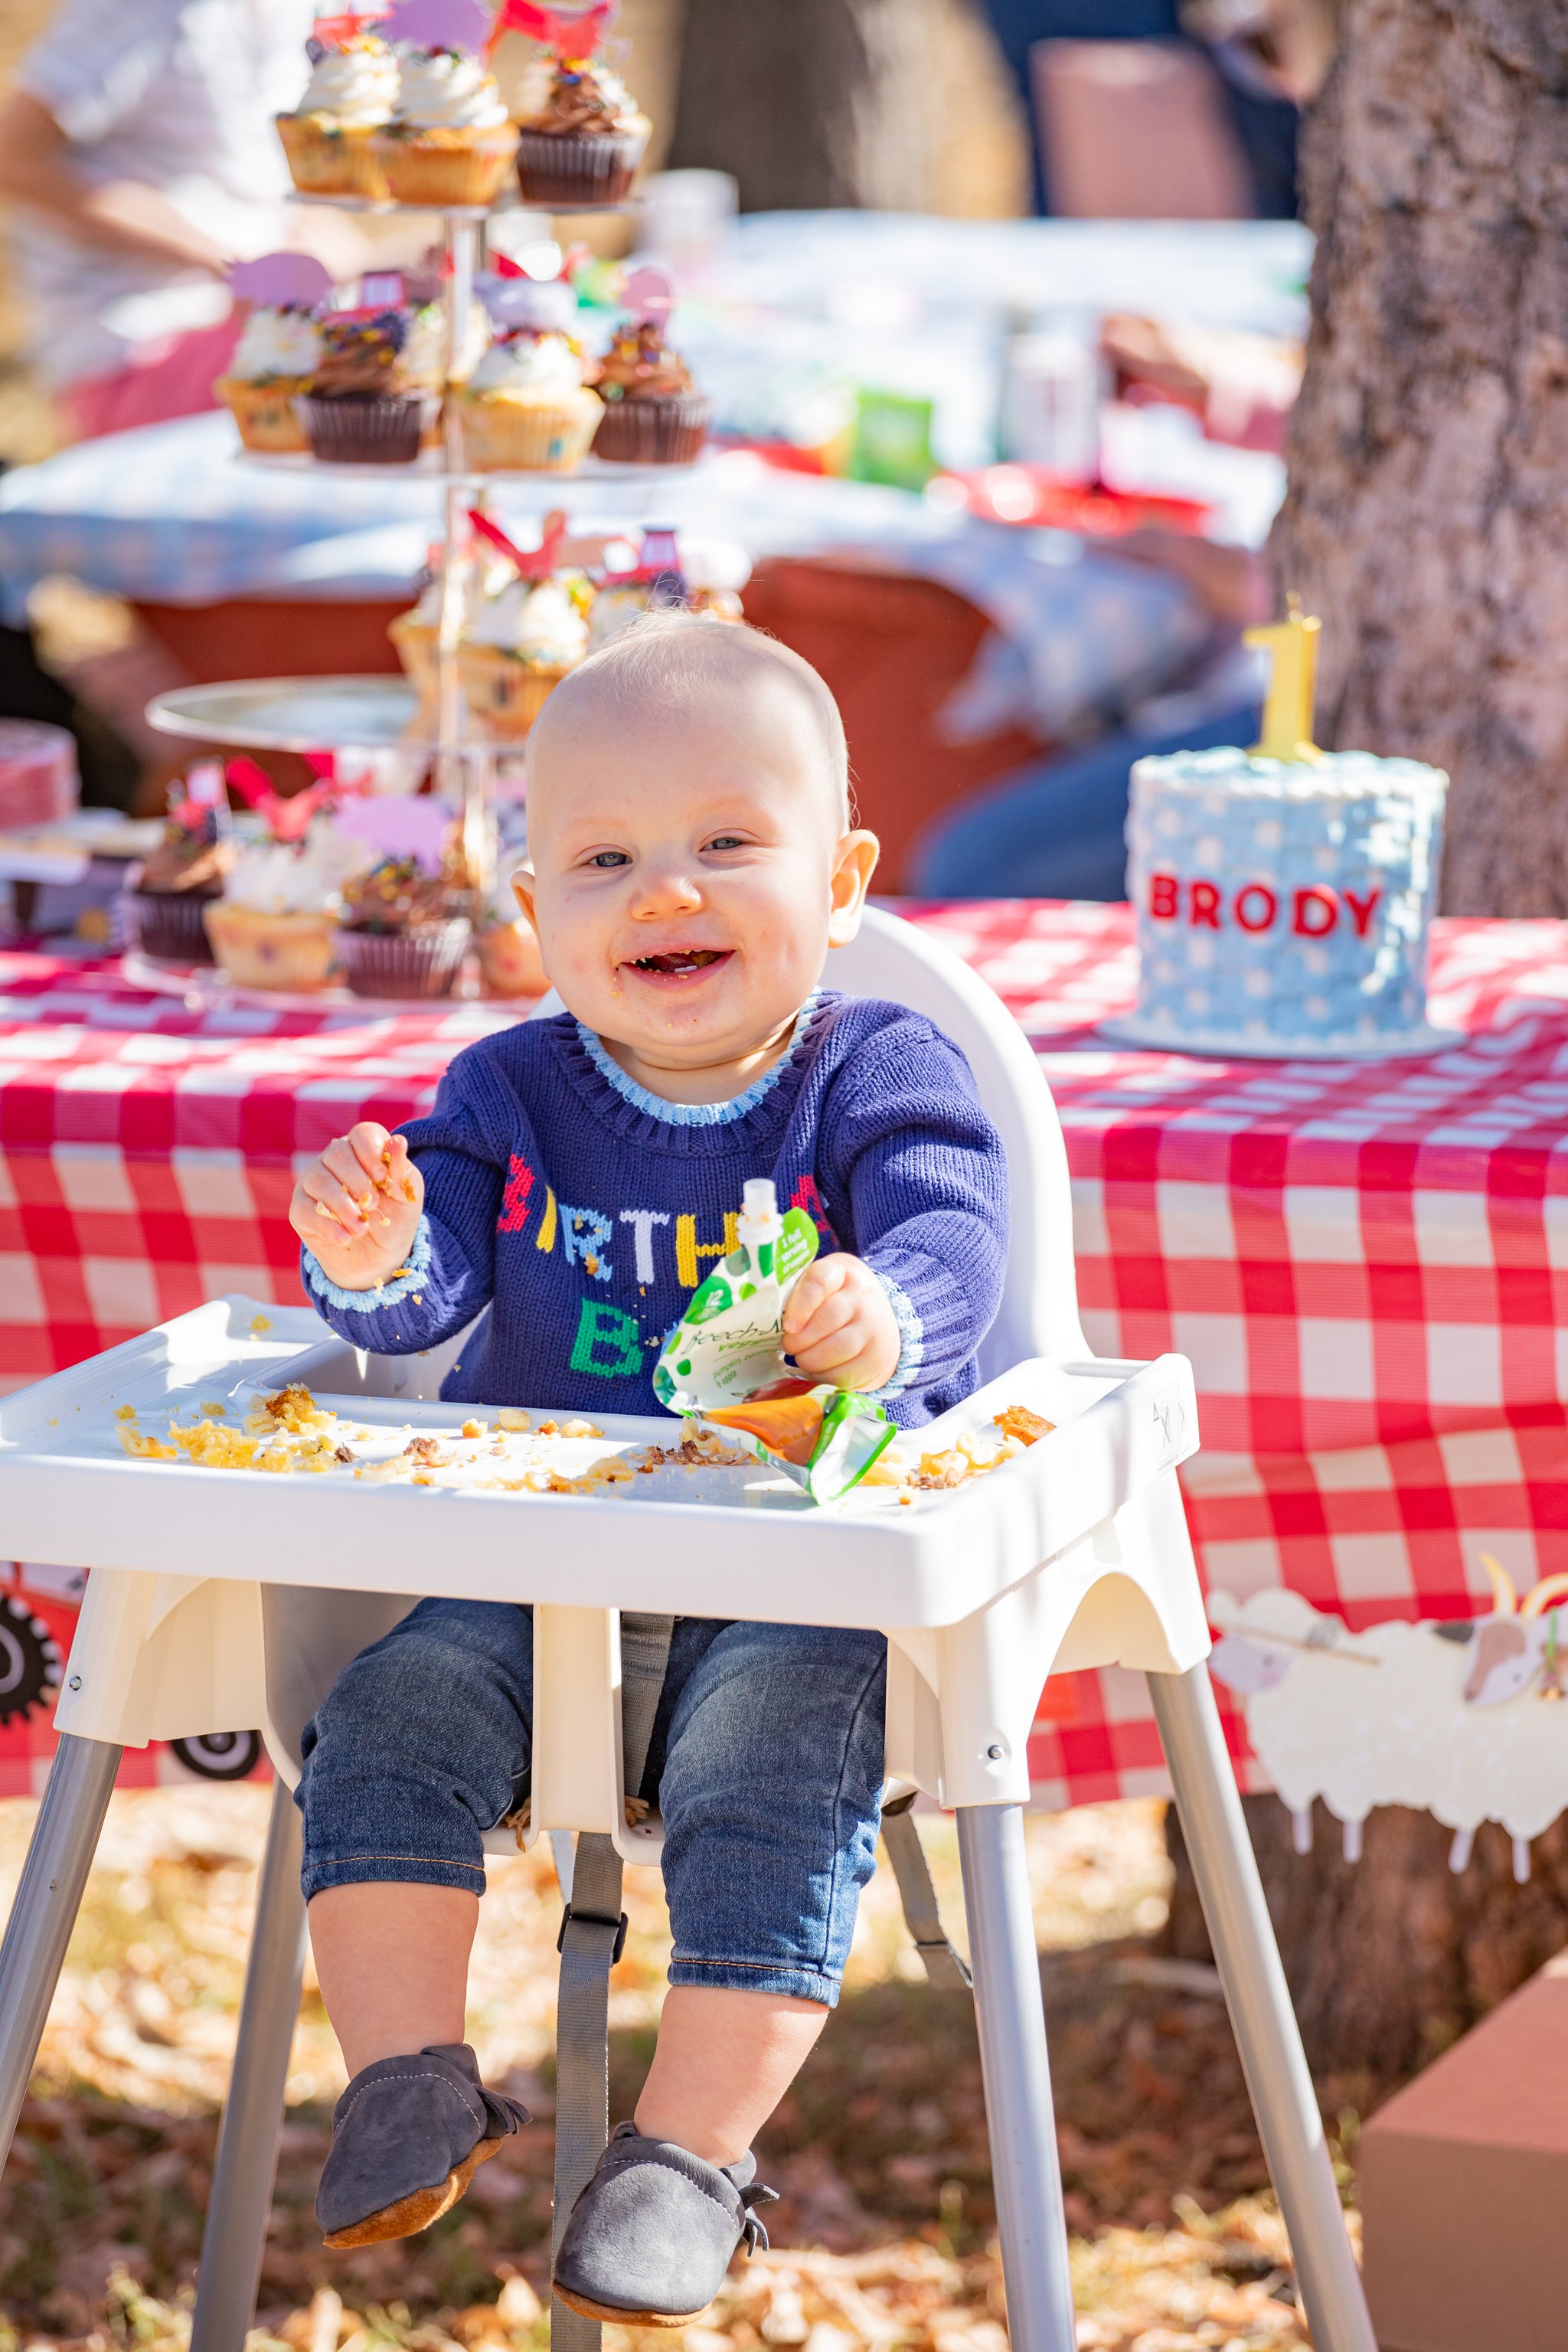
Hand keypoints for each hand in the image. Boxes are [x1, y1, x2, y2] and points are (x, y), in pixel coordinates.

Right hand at [289, 1123, 422, 1293]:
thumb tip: (398, 1142)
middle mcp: (333, 1161)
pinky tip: (345, 1238)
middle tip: (373, 1205)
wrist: (379, 1257)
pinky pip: (305, 1210)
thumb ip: (403, 1171)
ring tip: (361, 1228)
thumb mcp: (407, 1197)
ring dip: (343, 1206)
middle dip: (358, 1181)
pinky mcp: (300, 1210)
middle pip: (337, 1153)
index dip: (372, 1153)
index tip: (383, 1178)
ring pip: (318, 1180)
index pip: (362, 1133)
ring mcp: (312, 1183)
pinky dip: (327, 1226)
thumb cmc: (394, 1219)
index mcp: (362, 1151)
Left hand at [782, 1254, 899, 1391]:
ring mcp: (874, 1326)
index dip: (800, 1305)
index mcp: (842, 1270)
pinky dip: (824, 1375)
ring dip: (810, 1358)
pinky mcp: (875, 1356)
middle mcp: (864, 1295)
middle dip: (800, 1338)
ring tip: (801, 1358)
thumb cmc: (835, 1302)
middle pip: (827, 1318)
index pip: (819, 1281)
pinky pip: (844, 1371)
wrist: (879, 1324)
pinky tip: (817, 1368)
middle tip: (788, 1345)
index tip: (789, 1326)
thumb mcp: (821, 1287)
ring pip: (837, 1348)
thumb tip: (767, 1321)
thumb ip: (798, 1296)